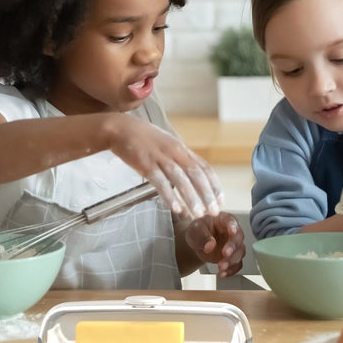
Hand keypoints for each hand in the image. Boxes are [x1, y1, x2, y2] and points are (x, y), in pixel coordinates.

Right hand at [107, 118, 223, 216]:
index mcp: (181, 149)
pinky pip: (160, 181)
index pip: (204, 167)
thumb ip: (179, 159)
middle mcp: (174, 152)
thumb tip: (194, 176)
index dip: (214, 185)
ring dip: (191, 198)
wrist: (121, 128)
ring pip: (180, 179)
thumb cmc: (144, 139)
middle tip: (213, 211)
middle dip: (206, 194)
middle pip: (196, 174)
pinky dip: (169, 195)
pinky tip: (175, 208)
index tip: (220, 200)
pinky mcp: (145, 164)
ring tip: (197, 214)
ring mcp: (160, 157)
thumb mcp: (167, 145)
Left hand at [184, 212, 244, 277]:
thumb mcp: (195, 230)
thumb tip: (210, 245)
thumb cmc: (197, 231)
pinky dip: (231, 270)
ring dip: (231, 261)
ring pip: (240, 252)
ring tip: (221, 267)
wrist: (196, 243)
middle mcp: (233, 231)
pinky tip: (223, 273)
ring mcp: (234, 245)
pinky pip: (237, 264)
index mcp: (224, 220)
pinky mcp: (233, 257)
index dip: (233, 226)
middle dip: (232, 248)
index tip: (232, 231)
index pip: (231, 221)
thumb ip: (203, 236)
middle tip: (225, 254)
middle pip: (238, 238)